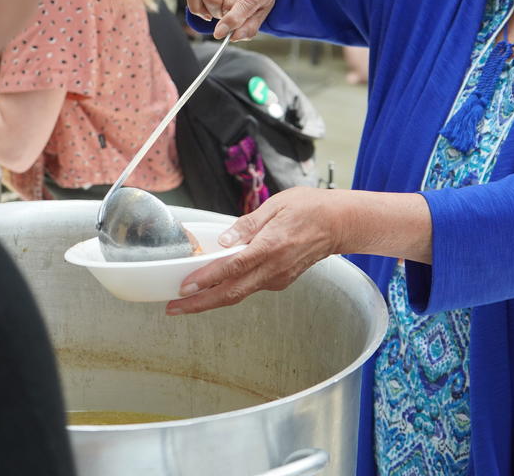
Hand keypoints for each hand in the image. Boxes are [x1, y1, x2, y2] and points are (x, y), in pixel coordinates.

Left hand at [166, 187, 343, 314]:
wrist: (340, 224)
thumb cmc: (310, 208)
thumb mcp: (275, 205)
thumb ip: (247, 224)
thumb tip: (223, 240)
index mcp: (270, 247)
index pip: (232, 267)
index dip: (207, 279)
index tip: (185, 287)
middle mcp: (274, 268)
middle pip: (231, 293)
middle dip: (200, 304)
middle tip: (173, 309)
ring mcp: (278, 278)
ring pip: (239, 294)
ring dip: (211, 299)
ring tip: (186, 301)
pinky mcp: (280, 281)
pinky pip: (250, 287)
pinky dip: (229, 290)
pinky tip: (214, 286)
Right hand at [184, 0, 278, 39]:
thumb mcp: (262, 10)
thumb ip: (250, 27)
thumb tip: (233, 37)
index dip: (233, 19)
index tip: (221, 33)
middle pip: (226, 1)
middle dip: (225, 16)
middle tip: (231, 15)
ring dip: (212, 11)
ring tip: (222, 9)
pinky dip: (197, 6)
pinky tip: (208, 7)